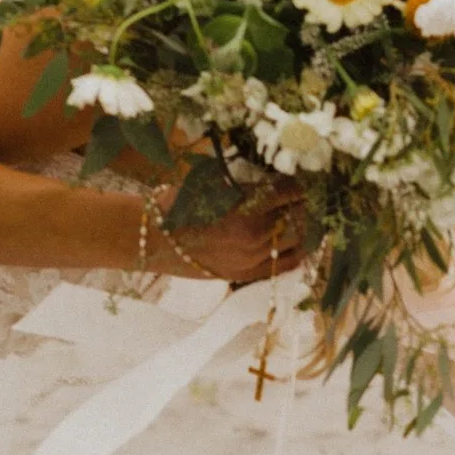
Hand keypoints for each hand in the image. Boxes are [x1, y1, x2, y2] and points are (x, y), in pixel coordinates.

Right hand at [169, 180, 305, 283]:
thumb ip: (247, 184)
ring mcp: (252, 258)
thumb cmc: (178, 203)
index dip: (296, 184)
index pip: (288, 192)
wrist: (152, 238)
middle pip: (297, 217)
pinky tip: (298, 243)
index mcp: (247, 206)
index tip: (298, 179)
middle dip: (301, 205)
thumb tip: (274, 181)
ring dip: (301, 227)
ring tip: (299, 218)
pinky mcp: (245, 275)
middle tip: (299, 198)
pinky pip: (284, 266)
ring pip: (295, 242)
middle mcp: (255, 234)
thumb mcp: (214, 182)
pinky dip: (296, 252)